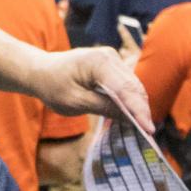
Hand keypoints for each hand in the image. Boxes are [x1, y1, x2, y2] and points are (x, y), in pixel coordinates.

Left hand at [36, 45, 153, 134]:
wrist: (41, 71)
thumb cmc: (53, 86)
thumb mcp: (74, 102)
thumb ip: (103, 107)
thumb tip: (129, 118)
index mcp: (98, 62)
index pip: (124, 89)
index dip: (138, 110)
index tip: (148, 129)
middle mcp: (109, 56)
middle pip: (132, 86)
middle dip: (142, 110)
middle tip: (149, 134)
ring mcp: (112, 58)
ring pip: (133, 85)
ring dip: (139, 105)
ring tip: (144, 128)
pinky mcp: (112, 65)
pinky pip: (127, 84)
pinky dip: (131, 99)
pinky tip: (135, 116)